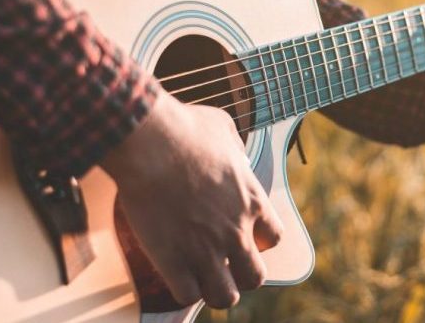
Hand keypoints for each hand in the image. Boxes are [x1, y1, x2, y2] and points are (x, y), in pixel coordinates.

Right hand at [101, 92, 282, 308]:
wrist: (150, 143)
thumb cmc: (184, 128)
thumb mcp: (222, 128)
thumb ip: (234, 147)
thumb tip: (232, 151)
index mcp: (251, 201)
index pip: (274, 238)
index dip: (259, 241)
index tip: (243, 234)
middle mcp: (236, 231)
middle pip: (255, 277)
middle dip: (241, 274)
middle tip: (222, 263)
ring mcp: (206, 250)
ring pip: (225, 297)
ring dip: (215, 290)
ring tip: (200, 278)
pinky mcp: (173, 260)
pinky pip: (187, 296)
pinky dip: (182, 289)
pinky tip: (173, 274)